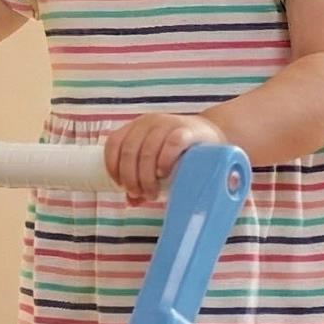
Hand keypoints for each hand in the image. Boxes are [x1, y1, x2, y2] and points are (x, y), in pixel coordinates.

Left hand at [103, 113, 224, 201]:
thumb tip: (131, 201)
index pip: (114, 144)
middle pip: (129, 152)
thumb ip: (142, 178)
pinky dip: (164, 161)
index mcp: (136, 127)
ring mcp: (168, 124)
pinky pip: (172, 144)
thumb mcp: (156, 161)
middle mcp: (149, 123)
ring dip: (146, 177)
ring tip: (152, 193)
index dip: (112, 166)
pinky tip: (164, 174)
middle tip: (139, 194)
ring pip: (147, 151)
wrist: (211, 135)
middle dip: (131, 178)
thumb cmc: (178, 151)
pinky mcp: (187, 130)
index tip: (120, 185)